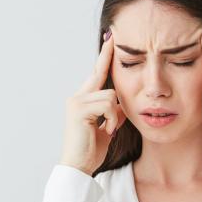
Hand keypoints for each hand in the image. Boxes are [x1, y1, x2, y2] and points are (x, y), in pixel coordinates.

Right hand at [59, 26, 126, 175]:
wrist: (78, 166)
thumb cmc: (91, 150)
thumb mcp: (108, 127)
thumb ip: (114, 112)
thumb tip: (124, 103)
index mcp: (83, 101)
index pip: (96, 74)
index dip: (104, 58)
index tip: (111, 39)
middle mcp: (77, 97)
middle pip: (101, 75)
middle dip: (107, 56)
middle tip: (114, 35)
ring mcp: (76, 102)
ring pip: (110, 94)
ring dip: (116, 114)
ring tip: (109, 129)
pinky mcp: (79, 109)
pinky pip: (108, 104)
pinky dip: (113, 119)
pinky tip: (107, 130)